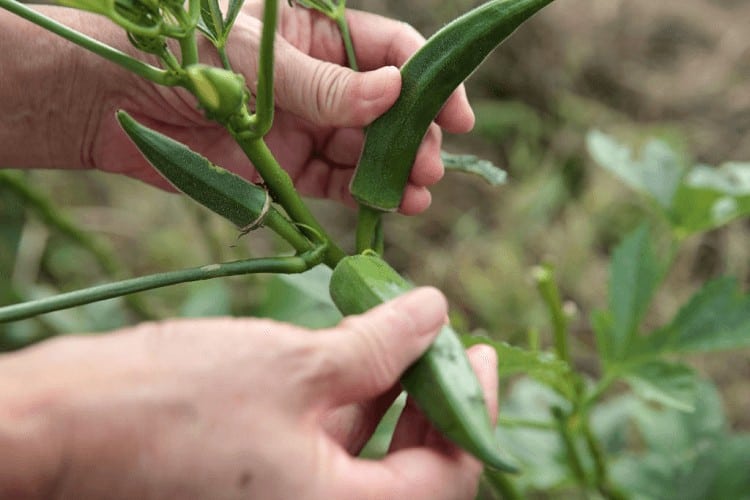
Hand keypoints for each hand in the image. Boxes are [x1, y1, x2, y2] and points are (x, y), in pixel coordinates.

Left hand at [0, 4, 473, 213]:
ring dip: (398, 172)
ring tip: (420, 195)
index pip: (391, 50)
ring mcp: (307, 125)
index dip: (428, 81)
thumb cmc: (184, 54)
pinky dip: (363, 196)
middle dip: (416, 138)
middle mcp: (322, 80)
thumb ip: (325, 82)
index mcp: (318, 33)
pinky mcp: (288, 168)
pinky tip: (389, 207)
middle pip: (388, 109)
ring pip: (367, 150)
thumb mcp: (257, 58)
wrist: (115, 99)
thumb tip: (392, 93)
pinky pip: (336, 182)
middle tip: (430, 167)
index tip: (455, 115)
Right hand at [1, 288, 497, 498]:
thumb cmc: (174, 403)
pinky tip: (356, 351)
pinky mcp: (260, 481)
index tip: (480, 352)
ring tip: (406, 336)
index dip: (472, 412)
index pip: (446, 479)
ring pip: (369, 458)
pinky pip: (327, 449)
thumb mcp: (295, 365)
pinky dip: (351, 402)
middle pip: (413, 473)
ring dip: (395, 397)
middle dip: (436, 404)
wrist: (60, 426)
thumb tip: (436, 314)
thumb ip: (379, 345)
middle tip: (448, 344)